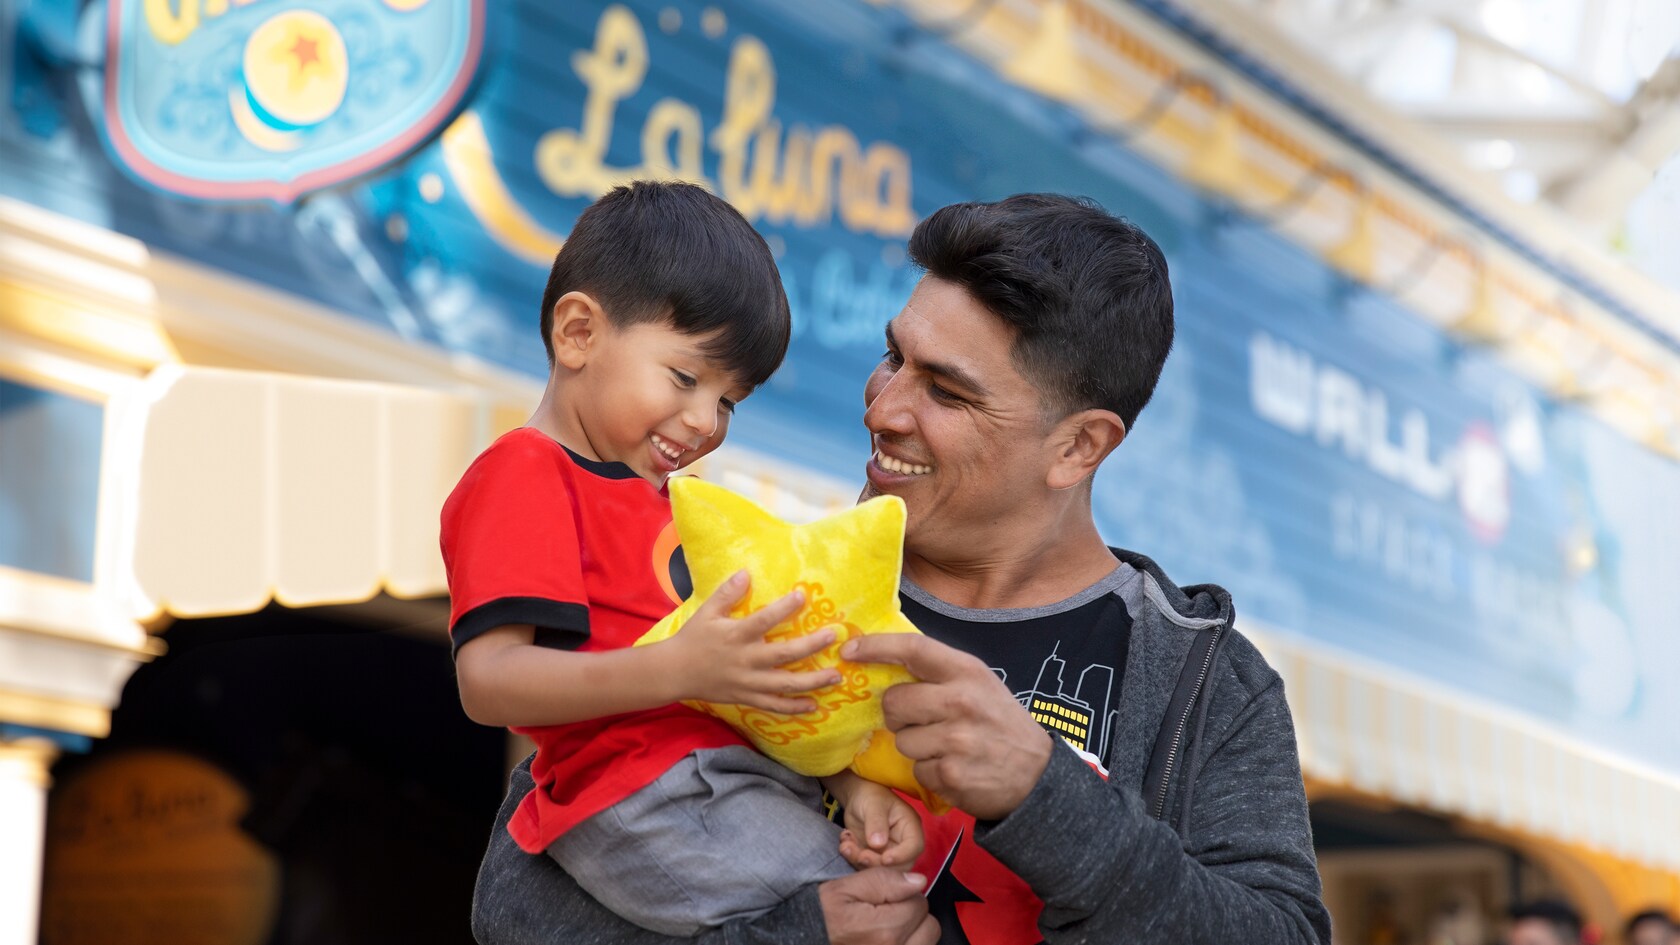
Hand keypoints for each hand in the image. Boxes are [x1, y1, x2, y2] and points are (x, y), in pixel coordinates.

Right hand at [670, 571, 840, 712]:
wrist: (675, 673)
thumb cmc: (693, 638)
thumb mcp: (706, 612)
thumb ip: (726, 593)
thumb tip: (746, 573)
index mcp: (736, 635)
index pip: (764, 620)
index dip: (784, 608)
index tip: (803, 596)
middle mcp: (746, 660)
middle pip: (785, 654)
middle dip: (812, 645)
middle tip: (833, 637)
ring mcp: (749, 682)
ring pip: (786, 684)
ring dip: (813, 681)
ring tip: (836, 675)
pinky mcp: (747, 698)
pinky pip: (775, 706)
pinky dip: (795, 707)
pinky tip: (815, 704)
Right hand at [818, 869, 937, 944]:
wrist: (803, 937)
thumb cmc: (821, 916)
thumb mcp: (846, 888)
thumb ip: (884, 881)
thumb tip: (918, 882)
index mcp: (884, 932)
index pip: (919, 903)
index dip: (903, 894)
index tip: (883, 898)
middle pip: (929, 928)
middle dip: (913, 915)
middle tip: (888, 913)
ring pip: (925, 943)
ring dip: (913, 934)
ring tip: (886, 929)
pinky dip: (905, 943)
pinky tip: (886, 940)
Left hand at [837, 780, 924, 869]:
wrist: (857, 798)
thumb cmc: (871, 795)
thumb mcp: (873, 804)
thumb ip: (876, 822)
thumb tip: (878, 844)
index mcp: (910, 827)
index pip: (914, 847)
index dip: (902, 856)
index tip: (885, 858)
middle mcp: (902, 844)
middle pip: (899, 865)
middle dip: (877, 864)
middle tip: (860, 855)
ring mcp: (887, 853)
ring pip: (879, 869)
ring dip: (860, 861)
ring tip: (846, 846)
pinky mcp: (873, 858)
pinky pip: (865, 866)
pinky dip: (853, 859)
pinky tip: (845, 844)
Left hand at [842, 634, 1053, 819]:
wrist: (1038, 776)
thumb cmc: (1001, 724)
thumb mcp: (981, 686)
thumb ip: (941, 675)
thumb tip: (887, 663)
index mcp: (967, 672)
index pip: (913, 648)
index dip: (876, 647)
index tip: (850, 650)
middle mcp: (960, 701)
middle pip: (894, 702)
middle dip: (897, 715)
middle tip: (919, 721)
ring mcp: (956, 739)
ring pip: (902, 740)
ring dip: (916, 747)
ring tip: (946, 747)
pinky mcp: (950, 774)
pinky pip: (916, 769)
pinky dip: (929, 772)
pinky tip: (954, 768)